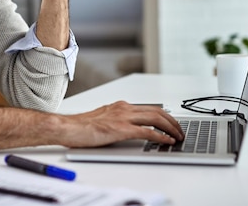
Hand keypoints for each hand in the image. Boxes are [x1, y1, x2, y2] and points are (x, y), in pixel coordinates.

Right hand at [61, 101, 184, 146]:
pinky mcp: (120, 129)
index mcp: (120, 106)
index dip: (164, 116)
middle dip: (172, 121)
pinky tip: (167, 141)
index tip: (172, 123)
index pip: (149, 108)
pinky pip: (147, 132)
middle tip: (180, 131)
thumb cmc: (80, 126)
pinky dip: (160, 136)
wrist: (67, 128)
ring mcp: (123, 117)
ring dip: (170, 128)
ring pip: (155, 118)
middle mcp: (124, 108)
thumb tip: (129, 129)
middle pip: (157, 111)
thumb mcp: (103, 120)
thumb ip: (117, 121)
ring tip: (178, 136)